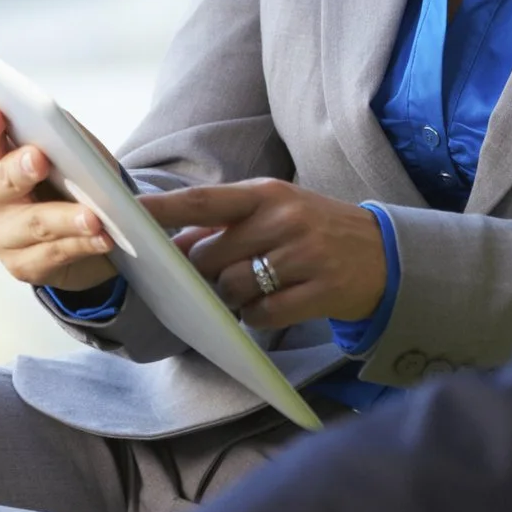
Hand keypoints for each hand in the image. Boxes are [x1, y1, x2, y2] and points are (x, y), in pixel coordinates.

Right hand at [0, 104, 115, 291]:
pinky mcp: (22, 265)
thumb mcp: (71, 151)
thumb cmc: (71, 177)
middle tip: (38, 159)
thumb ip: (64, 137)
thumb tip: (70, 133)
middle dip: (19, 170)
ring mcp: (0, 235)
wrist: (83, 228)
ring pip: (34, 224)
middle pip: (0, 182)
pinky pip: (54, 254)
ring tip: (93, 217)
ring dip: (65, 218)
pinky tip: (104, 238)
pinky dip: (82, 244)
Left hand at [140, 179, 386, 328]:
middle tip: (214, 276)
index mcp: (267, 194)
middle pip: (212, 256)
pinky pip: (264, 316)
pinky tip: (275, 305)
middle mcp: (285, 220)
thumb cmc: (316, 230)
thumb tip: (173, 246)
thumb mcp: (276, 211)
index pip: (203, 201)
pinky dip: (258, 318)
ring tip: (254, 288)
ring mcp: (305, 256)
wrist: (384, 255)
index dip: (163, 209)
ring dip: (231, 298)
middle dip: (201, 274)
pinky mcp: (322, 292)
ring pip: (235, 289)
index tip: (128, 214)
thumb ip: (226, 223)